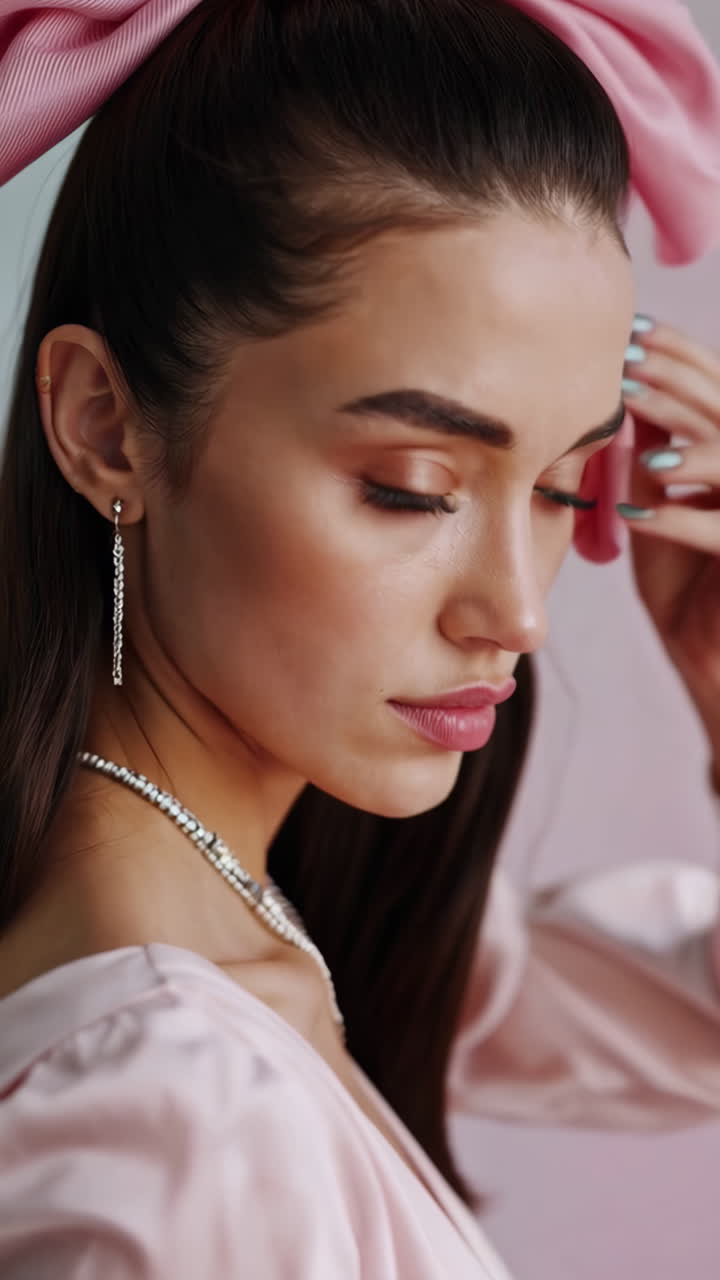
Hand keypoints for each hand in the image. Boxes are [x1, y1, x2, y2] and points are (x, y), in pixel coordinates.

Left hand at [619, 319, 719, 760]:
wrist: (706, 652)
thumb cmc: (682, 579)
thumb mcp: (656, 504)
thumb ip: (649, 455)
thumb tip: (619, 397)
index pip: (713, 386)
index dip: (678, 357)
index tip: (629, 336)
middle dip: (676, 386)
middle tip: (625, 371)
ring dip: (686, 446)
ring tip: (638, 442)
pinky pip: (719, 532)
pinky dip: (678, 522)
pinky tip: (636, 518)